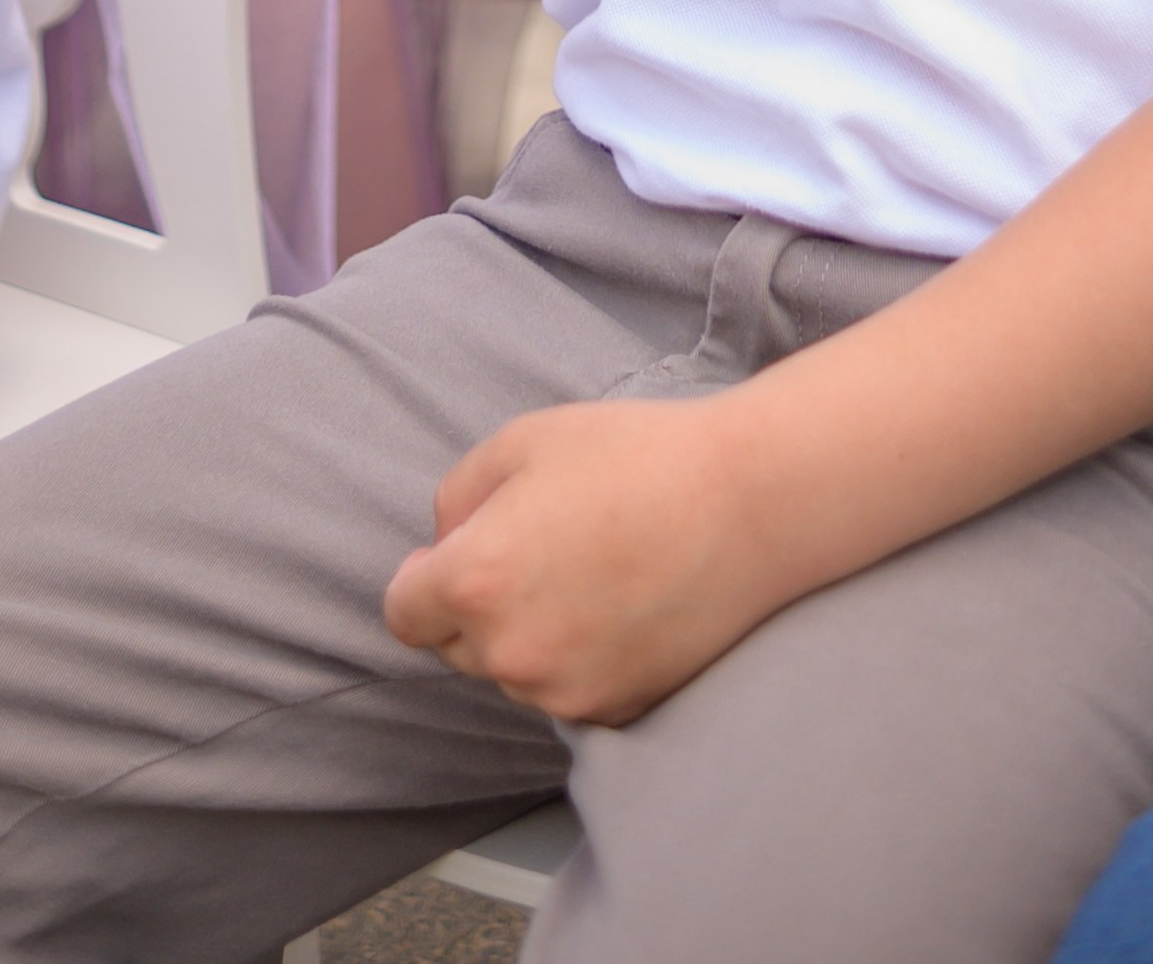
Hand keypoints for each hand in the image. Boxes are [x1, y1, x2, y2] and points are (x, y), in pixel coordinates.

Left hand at [383, 396, 798, 725]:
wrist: (747, 503)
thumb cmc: (635, 457)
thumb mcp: (523, 440)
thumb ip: (457, 497)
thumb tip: (445, 543)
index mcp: (475, 581)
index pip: (404, 611)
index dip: (422, 578)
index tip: (452, 555)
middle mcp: (510, 653)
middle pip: (457, 645)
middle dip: (477, 602)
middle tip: (540, 545)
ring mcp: (564, 692)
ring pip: (514, 670)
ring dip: (529, 633)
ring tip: (591, 569)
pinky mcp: (616, 711)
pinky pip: (567, 689)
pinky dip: (578, 656)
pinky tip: (620, 603)